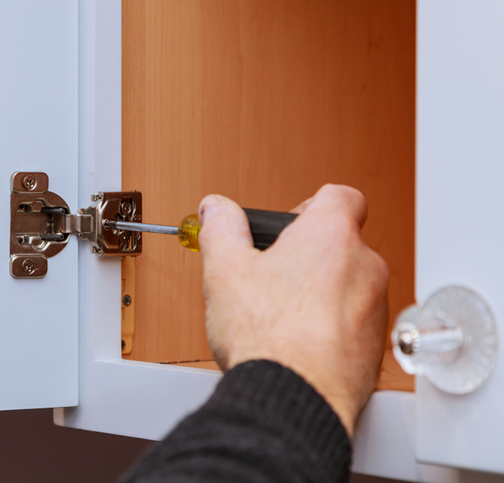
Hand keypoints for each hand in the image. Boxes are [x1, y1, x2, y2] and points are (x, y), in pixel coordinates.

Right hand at [198, 185, 388, 436]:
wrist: (296, 397)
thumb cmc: (269, 337)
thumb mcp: (225, 269)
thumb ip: (221, 228)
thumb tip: (216, 210)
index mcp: (331, 235)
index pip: (338, 196)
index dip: (308, 206)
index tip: (285, 225)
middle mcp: (364, 265)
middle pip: (340, 243)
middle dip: (307, 255)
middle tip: (271, 275)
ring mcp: (375, 306)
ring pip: (348, 284)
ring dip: (320, 291)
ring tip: (280, 314)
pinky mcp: (376, 344)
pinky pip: (353, 321)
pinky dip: (330, 325)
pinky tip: (296, 341)